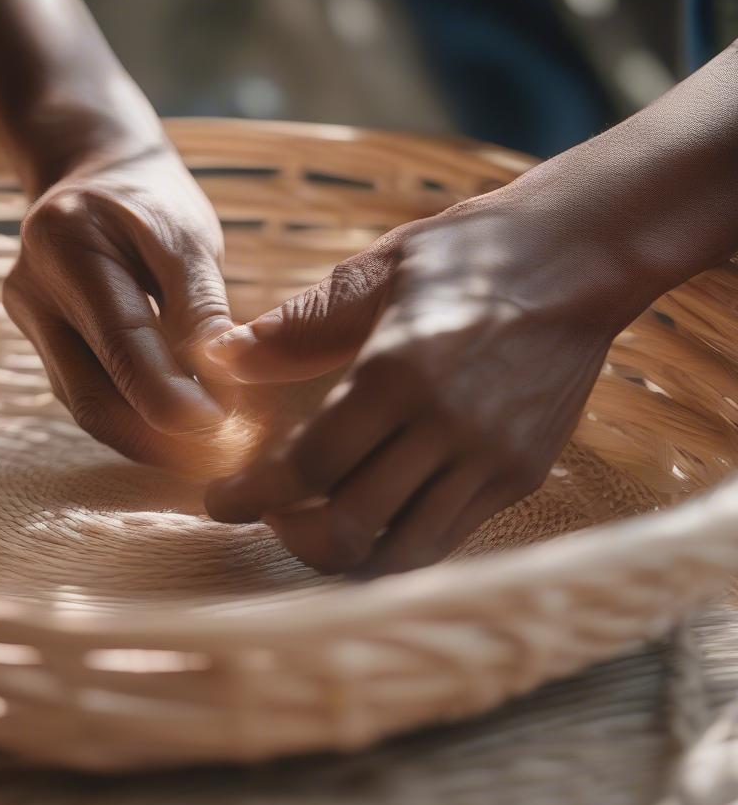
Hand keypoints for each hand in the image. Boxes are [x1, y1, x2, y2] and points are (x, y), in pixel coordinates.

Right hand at [3, 138, 235, 465]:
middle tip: (224, 454)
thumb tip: (220, 384)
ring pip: (91, 409)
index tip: (219, 426)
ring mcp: (30, 325)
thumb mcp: (188, 237)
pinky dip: (138, 422)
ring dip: (152, 439)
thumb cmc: (152, 201)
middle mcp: (31, 292)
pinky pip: (91, 399)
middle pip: (92, 397)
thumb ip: (201, 309)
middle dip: (159, 438)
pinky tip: (182, 433)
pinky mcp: (43, 349)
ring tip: (213, 449)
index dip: (169, 398)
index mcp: (66, 246)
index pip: (121, 343)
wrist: (97, 179)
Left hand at [204, 192, 631, 574]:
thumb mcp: (378, 271)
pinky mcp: (521, 475)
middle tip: (269, 514)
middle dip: (291, 536)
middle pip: (349, 525)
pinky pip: (447, 536)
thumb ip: (298, 325)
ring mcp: (490, 459)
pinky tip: (374, 511)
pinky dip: (398, 540)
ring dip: (344, 552)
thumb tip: (221, 354)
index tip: (220, 501)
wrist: (584, 256)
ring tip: (316, 522)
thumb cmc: (471, 253)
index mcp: (398, 371)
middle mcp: (446, 427)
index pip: (307, 465)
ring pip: (401, 551)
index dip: (252, 495)